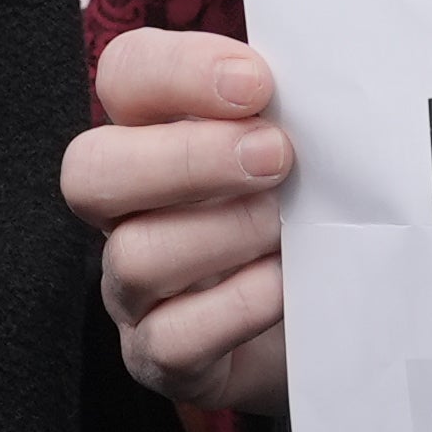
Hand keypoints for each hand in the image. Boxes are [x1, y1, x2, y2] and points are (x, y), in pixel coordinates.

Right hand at [64, 27, 290, 413]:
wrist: (339, 326)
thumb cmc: (318, 216)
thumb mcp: (312, 150)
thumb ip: (303, 108)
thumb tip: (327, 76)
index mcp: (156, 133)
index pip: (126, 76)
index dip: (178, 72)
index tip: (257, 84)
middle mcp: (129, 209)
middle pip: (91, 169)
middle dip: (185, 158)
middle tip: (275, 157)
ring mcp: (136, 290)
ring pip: (133, 256)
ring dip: (222, 233)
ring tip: (288, 229)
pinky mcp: (163, 359)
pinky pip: (170, 338)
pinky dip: (234, 308)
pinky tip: (283, 287)